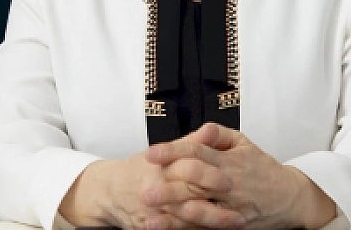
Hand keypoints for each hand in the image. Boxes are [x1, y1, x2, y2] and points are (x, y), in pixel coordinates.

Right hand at [59, 149, 246, 229]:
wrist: (109, 191)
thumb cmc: (140, 169)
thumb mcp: (163, 152)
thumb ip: (189, 143)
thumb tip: (211, 131)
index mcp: (162, 169)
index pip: (188, 171)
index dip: (210, 176)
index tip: (231, 181)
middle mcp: (157, 192)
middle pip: (188, 201)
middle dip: (215, 209)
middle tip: (242, 213)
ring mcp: (154, 214)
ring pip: (185, 222)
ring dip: (211, 225)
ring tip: (236, 224)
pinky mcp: (150, 229)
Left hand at [143, 123, 337, 229]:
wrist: (290, 198)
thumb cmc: (263, 169)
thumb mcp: (244, 144)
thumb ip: (219, 135)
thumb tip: (201, 129)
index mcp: (229, 162)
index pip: (197, 153)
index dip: (173, 152)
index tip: (151, 153)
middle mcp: (229, 185)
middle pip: (195, 184)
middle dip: (169, 186)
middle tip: (143, 188)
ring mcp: (231, 208)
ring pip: (200, 210)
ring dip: (174, 214)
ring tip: (149, 214)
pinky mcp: (232, 226)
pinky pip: (207, 228)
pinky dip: (187, 229)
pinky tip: (167, 228)